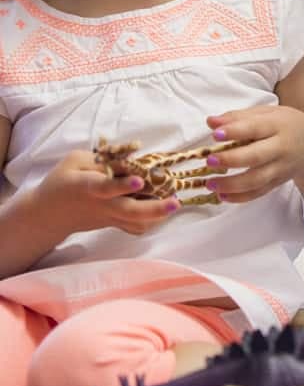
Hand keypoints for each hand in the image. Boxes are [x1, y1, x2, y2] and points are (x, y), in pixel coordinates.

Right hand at [34, 150, 179, 236]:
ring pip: (135, 222)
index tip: (139, 180)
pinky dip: (150, 221)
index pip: (105, 187)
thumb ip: (102, 159)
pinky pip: (134, 227)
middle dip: (154, 209)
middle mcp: (102, 205)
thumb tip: (130, 160)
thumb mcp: (75, 161)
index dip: (122, 185)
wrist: (47, 215)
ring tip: (174, 203)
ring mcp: (109, 217)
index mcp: (87, 186)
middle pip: (129, 211)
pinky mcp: (113, 224)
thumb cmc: (61, 182)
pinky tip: (162, 210)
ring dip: (157, 215)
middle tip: (175, 203)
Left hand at [204, 105, 303, 202]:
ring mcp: (281, 168)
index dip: (235, 131)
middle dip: (232, 160)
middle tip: (210, 161)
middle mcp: (281, 148)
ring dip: (232, 184)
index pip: (255, 128)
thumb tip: (211, 122)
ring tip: (210, 183)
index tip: (216, 134)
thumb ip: (239, 116)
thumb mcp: (268, 113)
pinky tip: (223, 195)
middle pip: (256, 156)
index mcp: (277, 125)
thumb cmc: (287, 125)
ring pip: (257, 180)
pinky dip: (240, 197)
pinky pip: (259, 193)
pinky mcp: (278, 182)